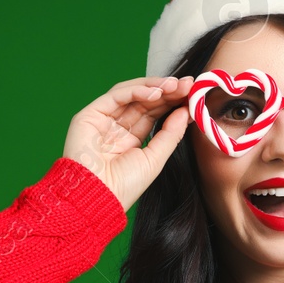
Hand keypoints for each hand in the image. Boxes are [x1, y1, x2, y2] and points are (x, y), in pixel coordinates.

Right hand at [63, 76, 195, 213]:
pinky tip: (156, 92)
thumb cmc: (124, 186)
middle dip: (168, 92)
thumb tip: (186, 111)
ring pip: (131, 95)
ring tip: (177, 86)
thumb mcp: (155, 158)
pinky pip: (116, 96)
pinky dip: (137, 90)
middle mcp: (116, 127)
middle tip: (189, 85)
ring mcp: (103, 120)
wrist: (97, 197)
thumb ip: (170, 134)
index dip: (173, 103)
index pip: (154, 113)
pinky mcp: (90, 115)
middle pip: (145, 102)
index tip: (193, 94)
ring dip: (155, 87)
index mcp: (130, 139)